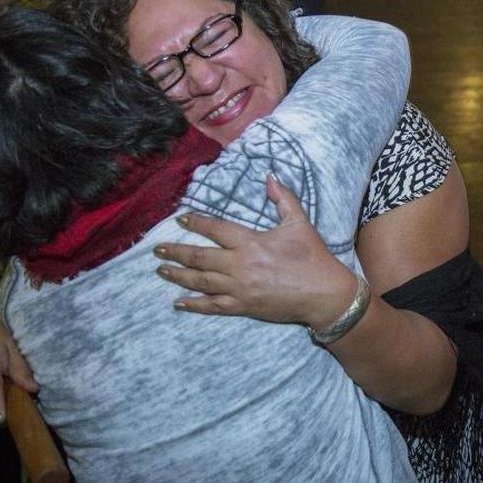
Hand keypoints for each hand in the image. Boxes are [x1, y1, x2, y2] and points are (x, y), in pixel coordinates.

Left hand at [154, 174, 355, 326]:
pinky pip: (213, 305)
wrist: (324, 294)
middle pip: (200, 257)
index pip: (216, 229)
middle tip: (158, 248)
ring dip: (179, 275)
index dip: (197, 223)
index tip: (182, 219)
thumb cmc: (313, 257)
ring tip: (161, 269)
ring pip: (201, 281)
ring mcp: (239, 287)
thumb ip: (283, 199)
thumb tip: (270, 176)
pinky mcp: (243, 306)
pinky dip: (194, 304)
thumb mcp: (299, 223)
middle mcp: (240, 264)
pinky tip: (179, 302)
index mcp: (251, 242)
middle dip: (177, 251)